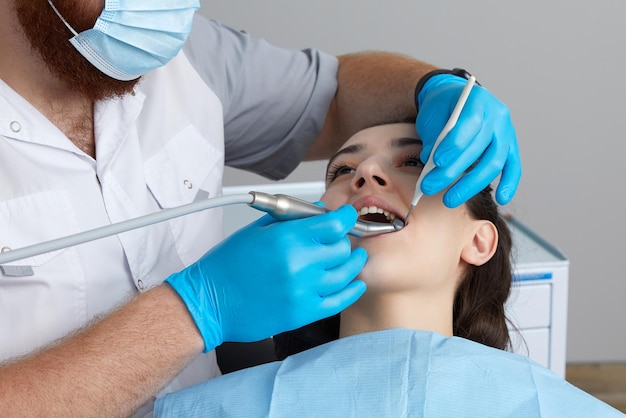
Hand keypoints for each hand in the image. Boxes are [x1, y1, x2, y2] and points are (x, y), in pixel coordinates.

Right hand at [165, 205, 366, 351]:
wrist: (208, 302)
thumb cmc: (225, 267)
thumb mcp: (255, 231)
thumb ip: (289, 219)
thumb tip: (316, 210)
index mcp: (286, 239)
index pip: (335, 223)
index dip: (346, 216)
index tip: (347, 216)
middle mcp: (299, 264)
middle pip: (342, 248)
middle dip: (344, 240)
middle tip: (339, 239)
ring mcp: (303, 291)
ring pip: (346, 274)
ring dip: (352, 263)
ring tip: (353, 258)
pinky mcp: (303, 313)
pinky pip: (339, 301)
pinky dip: (351, 291)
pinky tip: (354, 283)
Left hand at [416, 74, 520, 206]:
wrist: (456, 99)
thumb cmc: (443, 108)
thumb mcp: (432, 116)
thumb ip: (433, 139)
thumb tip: (432, 168)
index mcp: (477, 100)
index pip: (470, 123)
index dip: (454, 144)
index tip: (435, 161)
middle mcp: (497, 115)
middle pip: (479, 149)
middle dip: (451, 172)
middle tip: (429, 186)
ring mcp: (507, 132)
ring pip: (493, 163)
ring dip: (470, 185)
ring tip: (449, 199)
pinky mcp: (511, 147)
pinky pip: (513, 167)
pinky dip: (508, 184)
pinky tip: (501, 200)